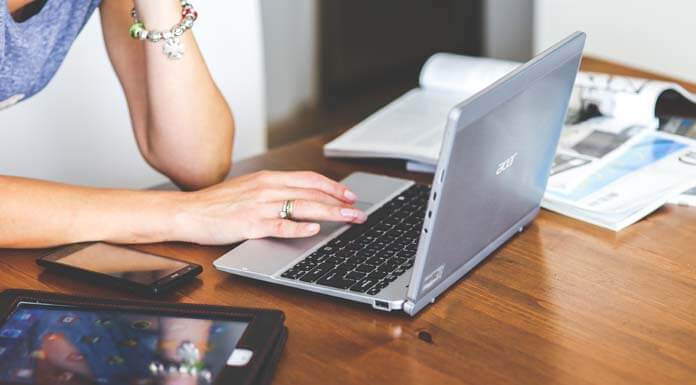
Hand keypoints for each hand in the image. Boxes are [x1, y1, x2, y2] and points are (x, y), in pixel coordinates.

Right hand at [170, 171, 366, 244]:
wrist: (188, 211)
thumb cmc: (217, 204)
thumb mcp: (250, 189)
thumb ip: (274, 191)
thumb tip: (301, 198)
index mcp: (268, 178)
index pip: (309, 179)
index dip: (333, 187)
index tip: (350, 196)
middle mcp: (267, 188)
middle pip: (312, 193)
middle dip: (340, 203)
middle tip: (359, 212)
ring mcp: (259, 206)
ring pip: (302, 207)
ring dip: (330, 213)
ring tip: (348, 220)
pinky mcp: (250, 224)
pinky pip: (279, 225)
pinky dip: (298, 227)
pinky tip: (314, 230)